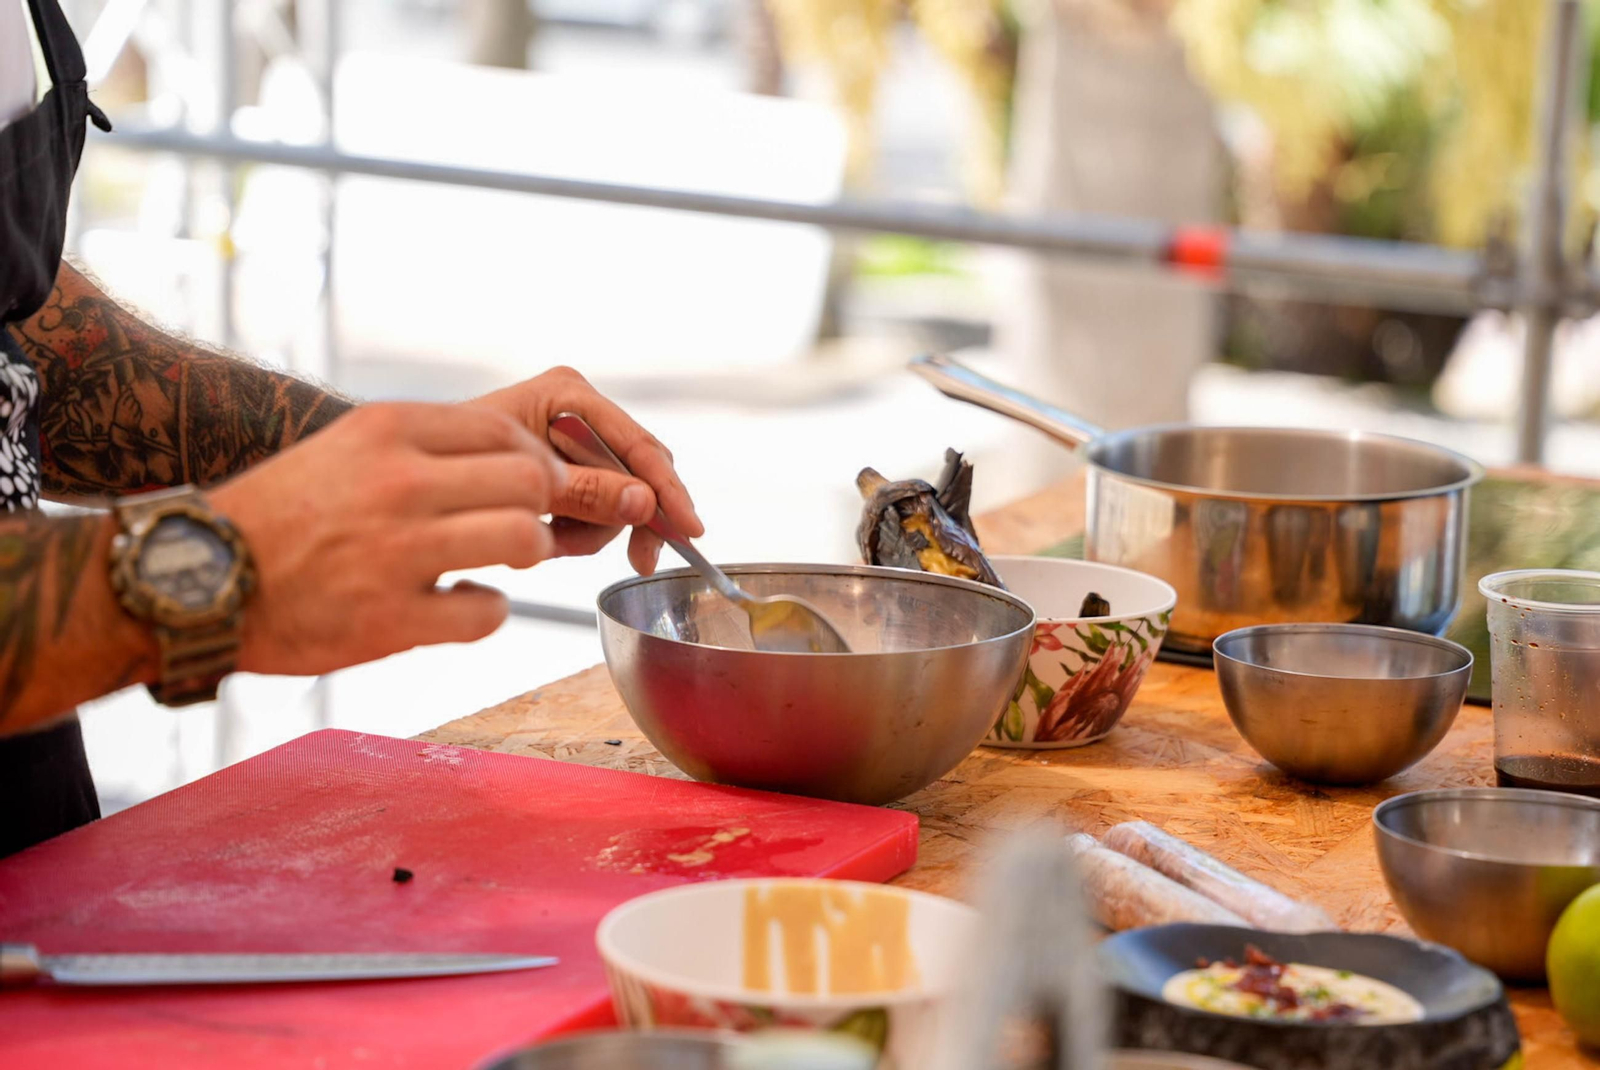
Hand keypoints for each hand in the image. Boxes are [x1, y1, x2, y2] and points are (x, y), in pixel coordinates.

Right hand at [210, 402, 567, 675]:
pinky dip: (486, 612)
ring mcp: (397, 551)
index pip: (508, 432)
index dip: (536, 462)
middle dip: (544, 505)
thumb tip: (512, 457)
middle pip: (530, 480)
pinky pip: (487, 613)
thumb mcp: (345, 449)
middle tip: (530, 524)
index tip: (533, 485)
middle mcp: (398, 482)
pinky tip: (462, 605)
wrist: (197, 578)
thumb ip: (422, 447)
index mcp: (388, 430)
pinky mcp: (391, 618)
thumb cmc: (278, 514)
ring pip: (522, 540)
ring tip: (500, 563)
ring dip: (525, 555)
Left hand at [472, 366, 701, 573]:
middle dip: (621, 519)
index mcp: (567, 394)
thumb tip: (646, 503)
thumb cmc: (450, 472)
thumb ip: (588, 493)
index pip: (638, 445)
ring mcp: (572, 443)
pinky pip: (595, 510)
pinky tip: (549, 539)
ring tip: (551, 546)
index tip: (689, 531)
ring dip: (590, 533)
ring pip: (618, 501)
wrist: (413, 491)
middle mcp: (576, 411)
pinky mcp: (564, 473)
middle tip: (634, 559)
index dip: (668, 490)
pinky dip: (576, 534)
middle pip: (636, 474)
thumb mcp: (525, 485)